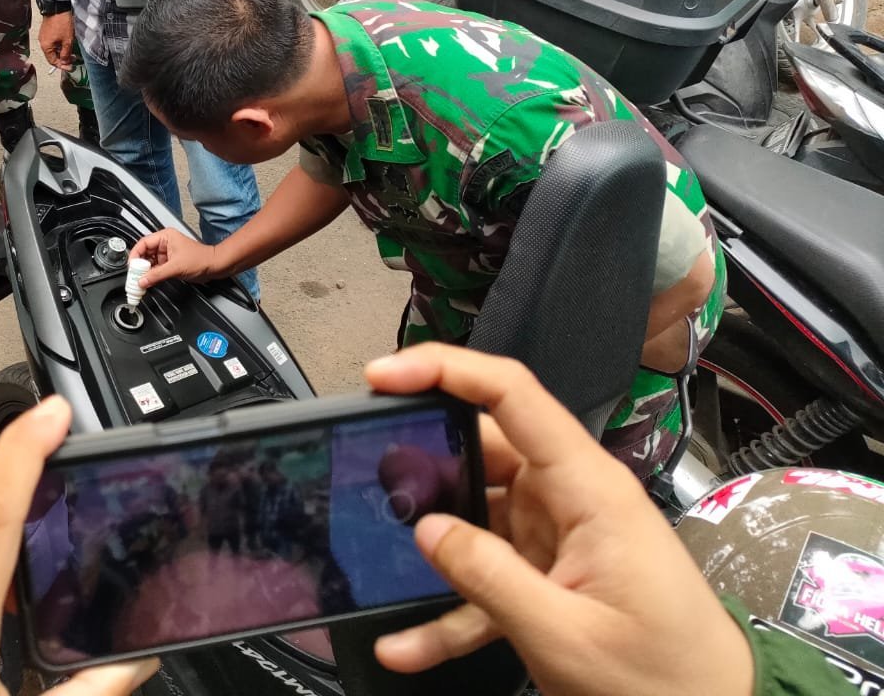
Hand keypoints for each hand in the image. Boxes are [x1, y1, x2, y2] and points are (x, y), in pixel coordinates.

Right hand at [39, 11, 75, 69]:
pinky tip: (66, 43)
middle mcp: (42, 43)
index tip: (71, 67)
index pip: (53, 62)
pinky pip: (52, 43)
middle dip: (63, 59)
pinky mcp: (46, 31)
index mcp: (46, 47)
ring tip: (71, 51)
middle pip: (52, 56)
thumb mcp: (67, 41)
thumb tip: (65, 63)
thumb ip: (66, 54)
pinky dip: (59, 46)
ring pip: (52, 49)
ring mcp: (43, 36)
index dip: (62, 66)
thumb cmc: (63, 24)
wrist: (57, 6)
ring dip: (61, 52)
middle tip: (74, 59)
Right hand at [131, 227, 221, 288]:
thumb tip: (142, 280)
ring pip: (149, 262)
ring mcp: (167, 254)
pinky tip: (148, 281)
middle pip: (144, 253)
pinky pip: (156, 269)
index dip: (135, 255)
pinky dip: (151, 275)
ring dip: (144, 271)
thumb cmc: (201, 259)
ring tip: (140, 280)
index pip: (143, 243)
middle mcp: (164, 244)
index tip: (131, 266)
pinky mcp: (169, 263)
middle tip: (134, 276)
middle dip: (139, 265)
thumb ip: (157, 275)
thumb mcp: (176, 267)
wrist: (215, 267)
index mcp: (165, 237)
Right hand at [366, 343, 753, 695]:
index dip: (446, 370)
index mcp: (588, 488)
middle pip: (480, 452)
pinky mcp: (549, 575)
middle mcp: (571, 498)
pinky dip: (446, 608)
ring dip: (428, 550)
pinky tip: (408, 641)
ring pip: (472, 519)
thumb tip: (427, 531)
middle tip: (365, 484)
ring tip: (377, 566)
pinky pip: (483, 577)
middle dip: (419, 466)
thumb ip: (491, 580)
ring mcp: (557, 536)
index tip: (384, 376)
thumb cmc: (669, 678)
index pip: (512, 395)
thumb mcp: (569, 636)